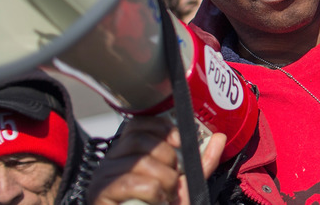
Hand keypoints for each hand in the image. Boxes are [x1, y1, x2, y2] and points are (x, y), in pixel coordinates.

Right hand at [88, 116, 225, 204]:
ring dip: (165, 180)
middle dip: (168, 157)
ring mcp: (103, 176)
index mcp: (129, 152)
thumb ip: (200, 161)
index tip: (180, 139)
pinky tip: (157, 201)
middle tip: (175, 178)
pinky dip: (153, 193)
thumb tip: (219, 137)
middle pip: (140, 139)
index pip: (138, 124)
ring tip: (168, 195)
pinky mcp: (100, 193)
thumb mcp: (184, 182)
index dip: (161, 127)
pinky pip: (132, 183)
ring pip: (141, 162)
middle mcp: (112, 160)